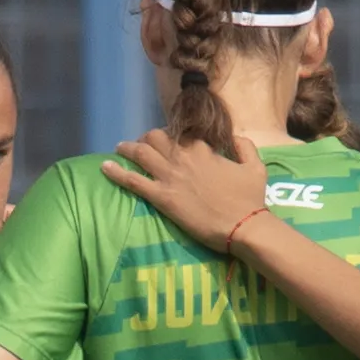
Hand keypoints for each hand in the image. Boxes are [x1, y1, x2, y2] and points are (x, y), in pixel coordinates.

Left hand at [101, 129, 271, 253]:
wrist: (243, 225)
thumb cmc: (250, 199)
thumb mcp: (255, 167)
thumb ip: (245, 147)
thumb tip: (235, 137)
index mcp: (203, 150)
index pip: (181, 134)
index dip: (172, 135)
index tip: (168, 139)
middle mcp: (183, 158)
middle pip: (156, 138)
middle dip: (147, 138)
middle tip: (142, 145)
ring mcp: (170, 177)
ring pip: (141, 154)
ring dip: (128, 148)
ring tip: (120, 148)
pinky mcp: (162, 197)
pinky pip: (133, 181)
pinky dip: (116, 172)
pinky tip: (104, 167)